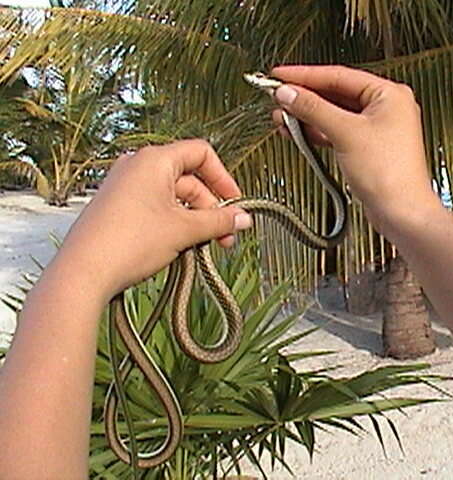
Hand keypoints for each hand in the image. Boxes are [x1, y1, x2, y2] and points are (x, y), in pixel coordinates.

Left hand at [55, 139, 251, 300]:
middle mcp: (137, 167)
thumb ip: (219, 221)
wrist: (83, 272)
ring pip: (174, 197)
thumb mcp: (184, 230)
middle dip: (211, 209)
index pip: (201, 153)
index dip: (223, 178)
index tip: (235, 205)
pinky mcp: (118, 208)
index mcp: (154, 160)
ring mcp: (125, 187)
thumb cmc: (131, 242)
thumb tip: (245, 218)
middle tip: (225, 239)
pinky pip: (156, 208)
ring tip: (204, 248)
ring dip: (195, 220)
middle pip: (189, 179)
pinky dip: (174, 224)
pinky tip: (181, 248)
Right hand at [269, 65, 444, 239]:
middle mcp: (385, 108)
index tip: (280, 75)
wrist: (400, 212)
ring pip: (334, 115)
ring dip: (307, 116)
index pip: (338, 75)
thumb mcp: (345, 132)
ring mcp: (376, 130)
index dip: (305, 75)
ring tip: (282, 116)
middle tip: (278, 96)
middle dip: (304, 98)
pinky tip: (298, 132)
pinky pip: (337, 132)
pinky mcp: (367, 149)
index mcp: (389, 94)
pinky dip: (317, 132)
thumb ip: (313, 109)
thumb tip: (290, 93)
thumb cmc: (391, 174)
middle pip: (335, 94)